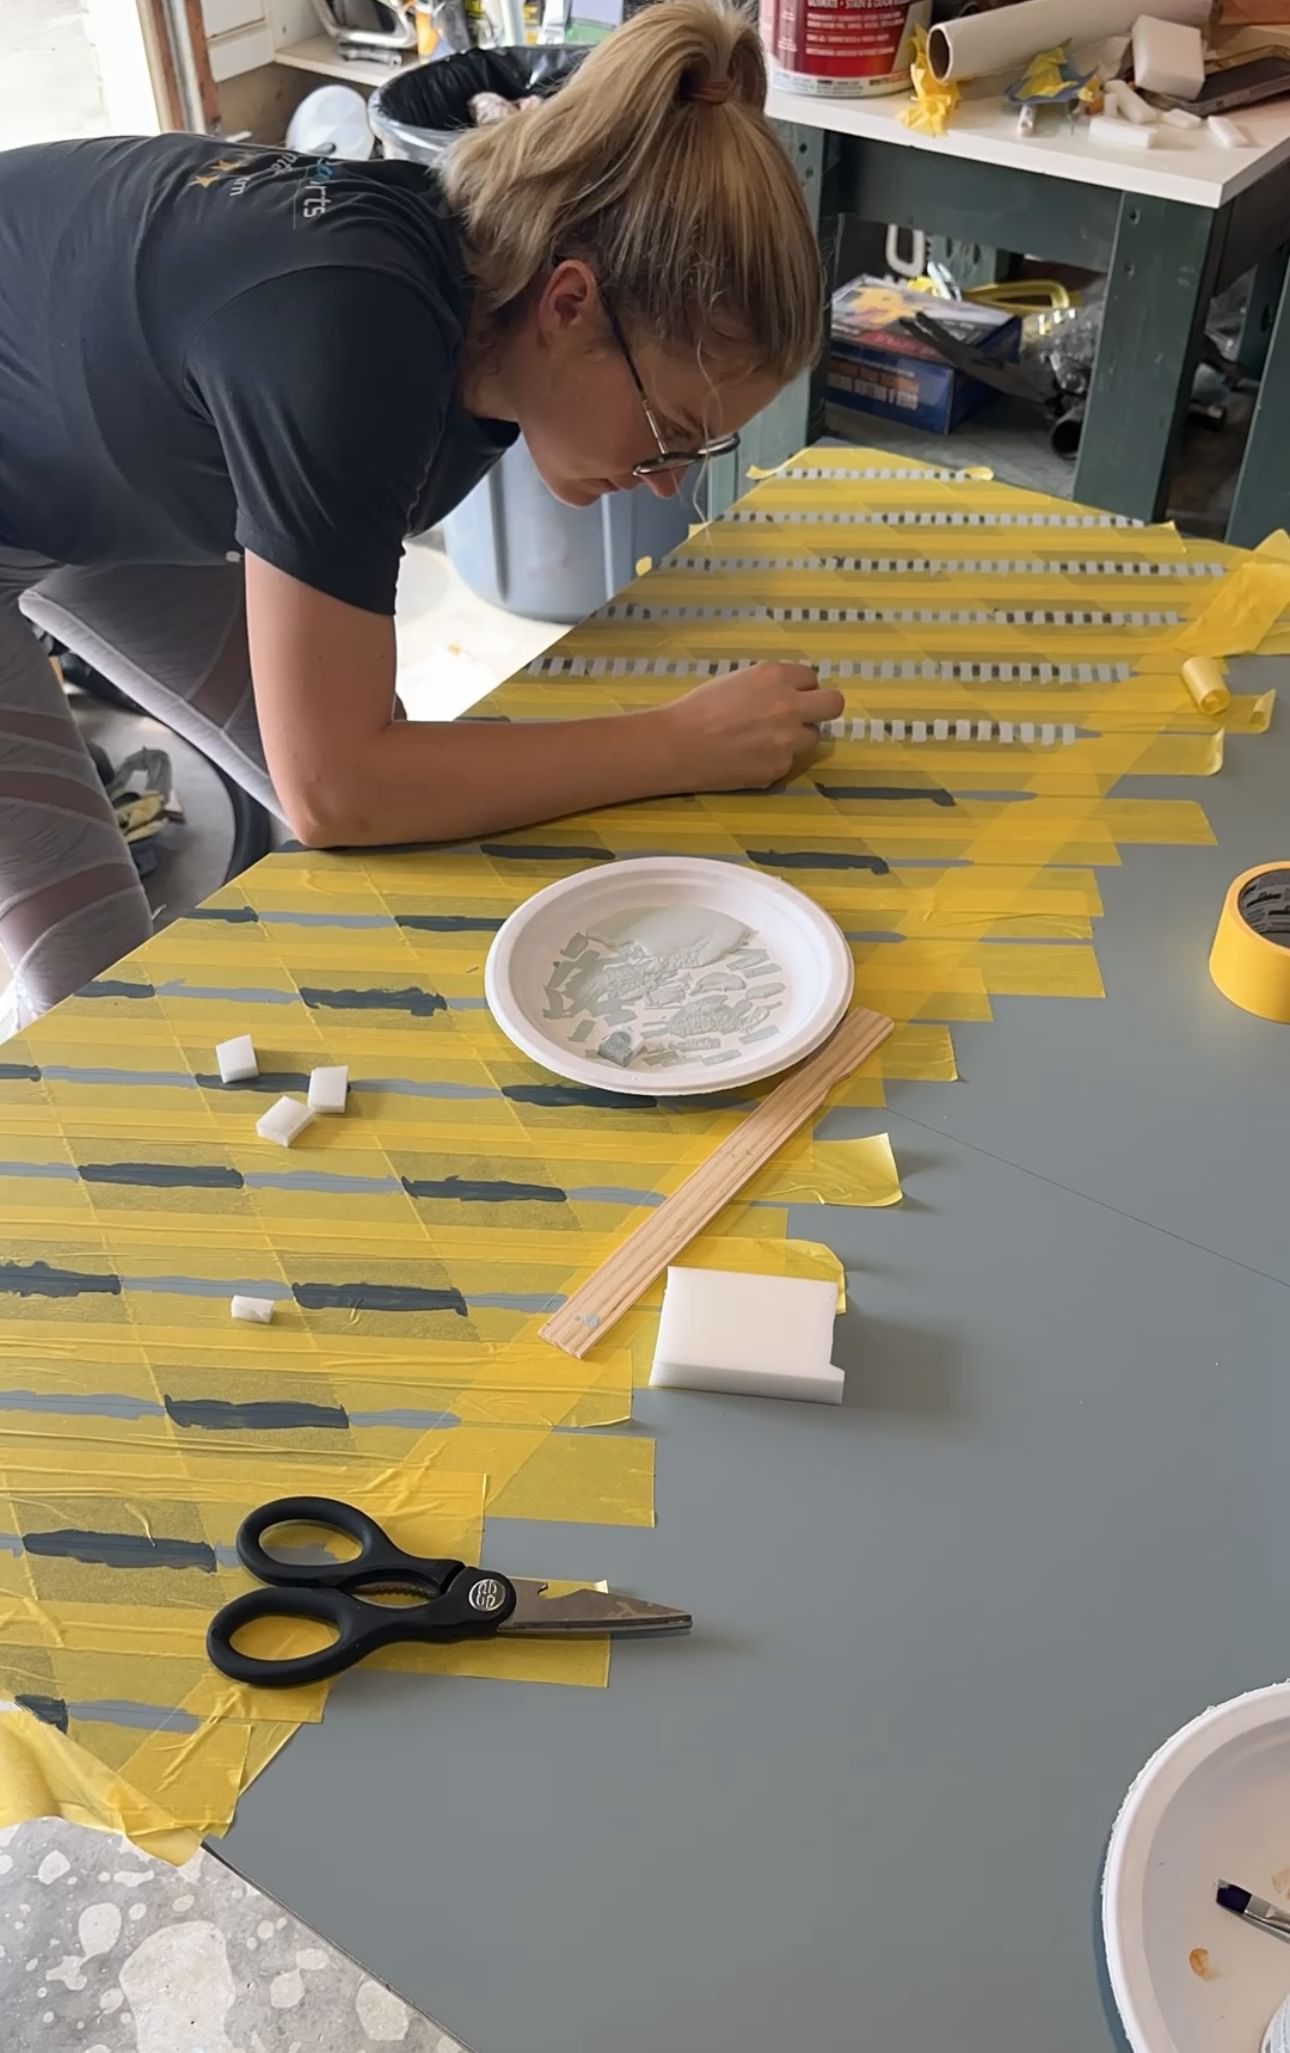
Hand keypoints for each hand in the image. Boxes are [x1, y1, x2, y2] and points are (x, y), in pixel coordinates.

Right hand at [659, 663, 844, 793]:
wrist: (676, 745)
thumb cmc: (698, 708)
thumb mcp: (738, 680)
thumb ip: (770, 684)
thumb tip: (792, 693)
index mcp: (776, 677)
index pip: (812, 678)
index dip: (800, 688)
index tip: (787, 696)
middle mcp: (789, 706)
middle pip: (833, 705)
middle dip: (821, 708)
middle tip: (803, 716)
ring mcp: (787, 741)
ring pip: (812, 738)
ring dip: (796, 738)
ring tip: (763, 741)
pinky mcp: (778, 769)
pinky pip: (787, 762)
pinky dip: (773, 761)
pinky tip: (747, 758)